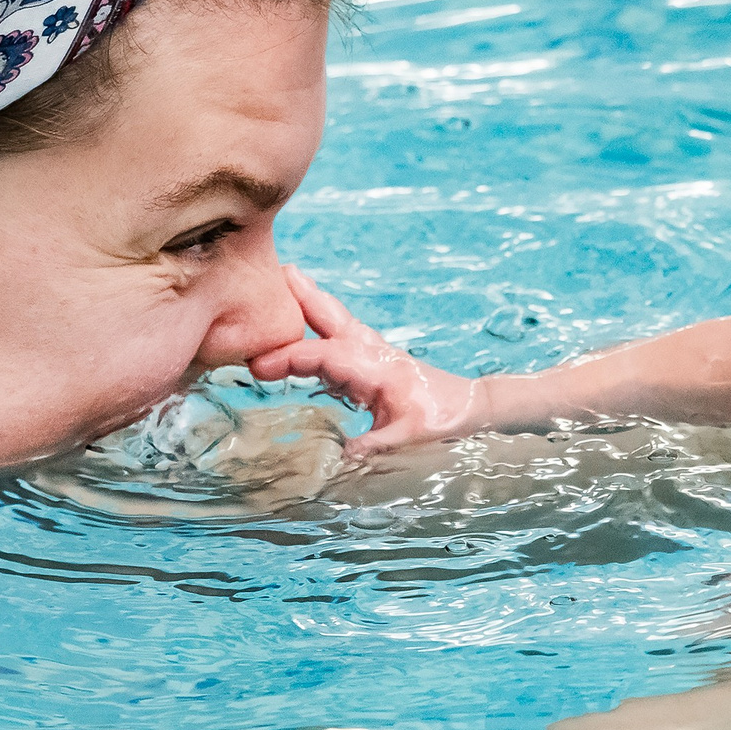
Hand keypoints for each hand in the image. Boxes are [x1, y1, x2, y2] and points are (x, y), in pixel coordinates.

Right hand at [246, 267, 490, 457]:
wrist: (473, 408)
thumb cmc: (445, 421)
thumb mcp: (410, 442)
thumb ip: (374, 450)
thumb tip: (337, 458)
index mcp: (378, 368)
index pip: (325, 356)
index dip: (289, 358)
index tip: (257, 366)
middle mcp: (373, 353)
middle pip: (331, 318)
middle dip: (302, 296)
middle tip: (274, 270)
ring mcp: (373, 353)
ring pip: (334, 324)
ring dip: (309, 304)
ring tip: (282, 283)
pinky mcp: (373, 361)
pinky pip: (339, 339)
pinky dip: (318, 328)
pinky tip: (303, 326)